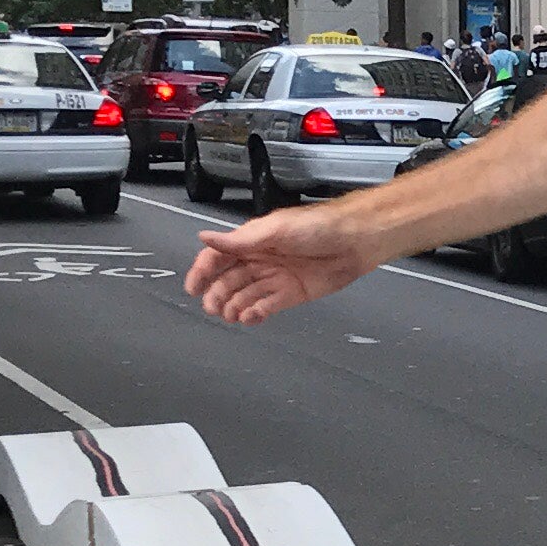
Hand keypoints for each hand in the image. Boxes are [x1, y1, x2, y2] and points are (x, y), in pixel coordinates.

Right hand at [186, 202, 381, 323]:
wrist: (354, 241)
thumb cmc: (317, 227)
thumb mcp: (274, 230)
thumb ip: (239, 240)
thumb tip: (204, 237)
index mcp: (252, 240)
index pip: (219, 256)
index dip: (203, 271)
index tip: (192, 287)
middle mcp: (260, 259)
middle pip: (229, 279)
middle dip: (217, 293)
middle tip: (212, 307)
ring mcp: (274, 277)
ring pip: (245, 295)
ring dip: (233, 306)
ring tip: (229, 315)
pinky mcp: (290, 294)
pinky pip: (266, 306)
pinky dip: (255, 313)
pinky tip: (249, 317)